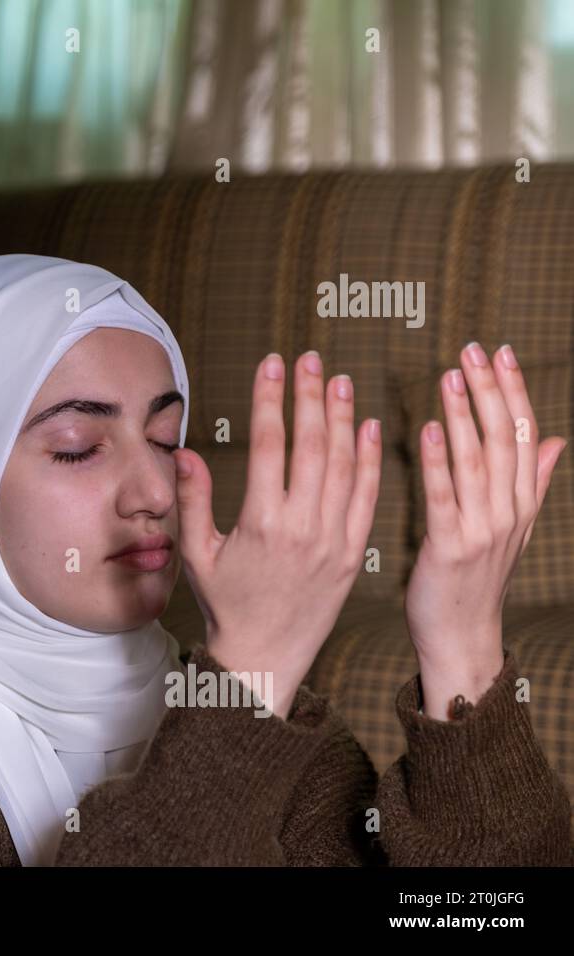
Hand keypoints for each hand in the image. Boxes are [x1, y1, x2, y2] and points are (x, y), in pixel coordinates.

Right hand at [174, 351, 381, 716]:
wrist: (266, 656)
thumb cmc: (225, 605)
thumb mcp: (197, 553)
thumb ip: (193, 499)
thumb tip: (184, 451)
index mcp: (261, 523)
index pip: (269, 444)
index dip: (271, 399)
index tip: (273, 365)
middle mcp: (302, 526)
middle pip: (312, 445)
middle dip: (311, 396)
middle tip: (312, 359)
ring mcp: (334, 539)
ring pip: (345, 465)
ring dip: (344, 418)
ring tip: (341, 381)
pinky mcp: (354, 553)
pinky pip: (367, 497)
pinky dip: (371, 459)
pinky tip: (369, 427)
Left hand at [405, 343, 566, 719]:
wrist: (462, 635)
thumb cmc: (475, 578)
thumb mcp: (511, 526)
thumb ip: (531, 481)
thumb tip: (555, 438)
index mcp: (522, 502)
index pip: (524, 433)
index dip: (513, 390)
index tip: (500, 352)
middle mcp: (510, 511)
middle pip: (504, 439)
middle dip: (490, 390)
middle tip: (471, 349)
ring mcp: (484, 530)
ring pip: (478, 462)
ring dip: (464, 415)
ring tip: (451, 376)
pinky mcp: (451, 548)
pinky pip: (445, 498)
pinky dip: (439, 463)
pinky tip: (428, 431)